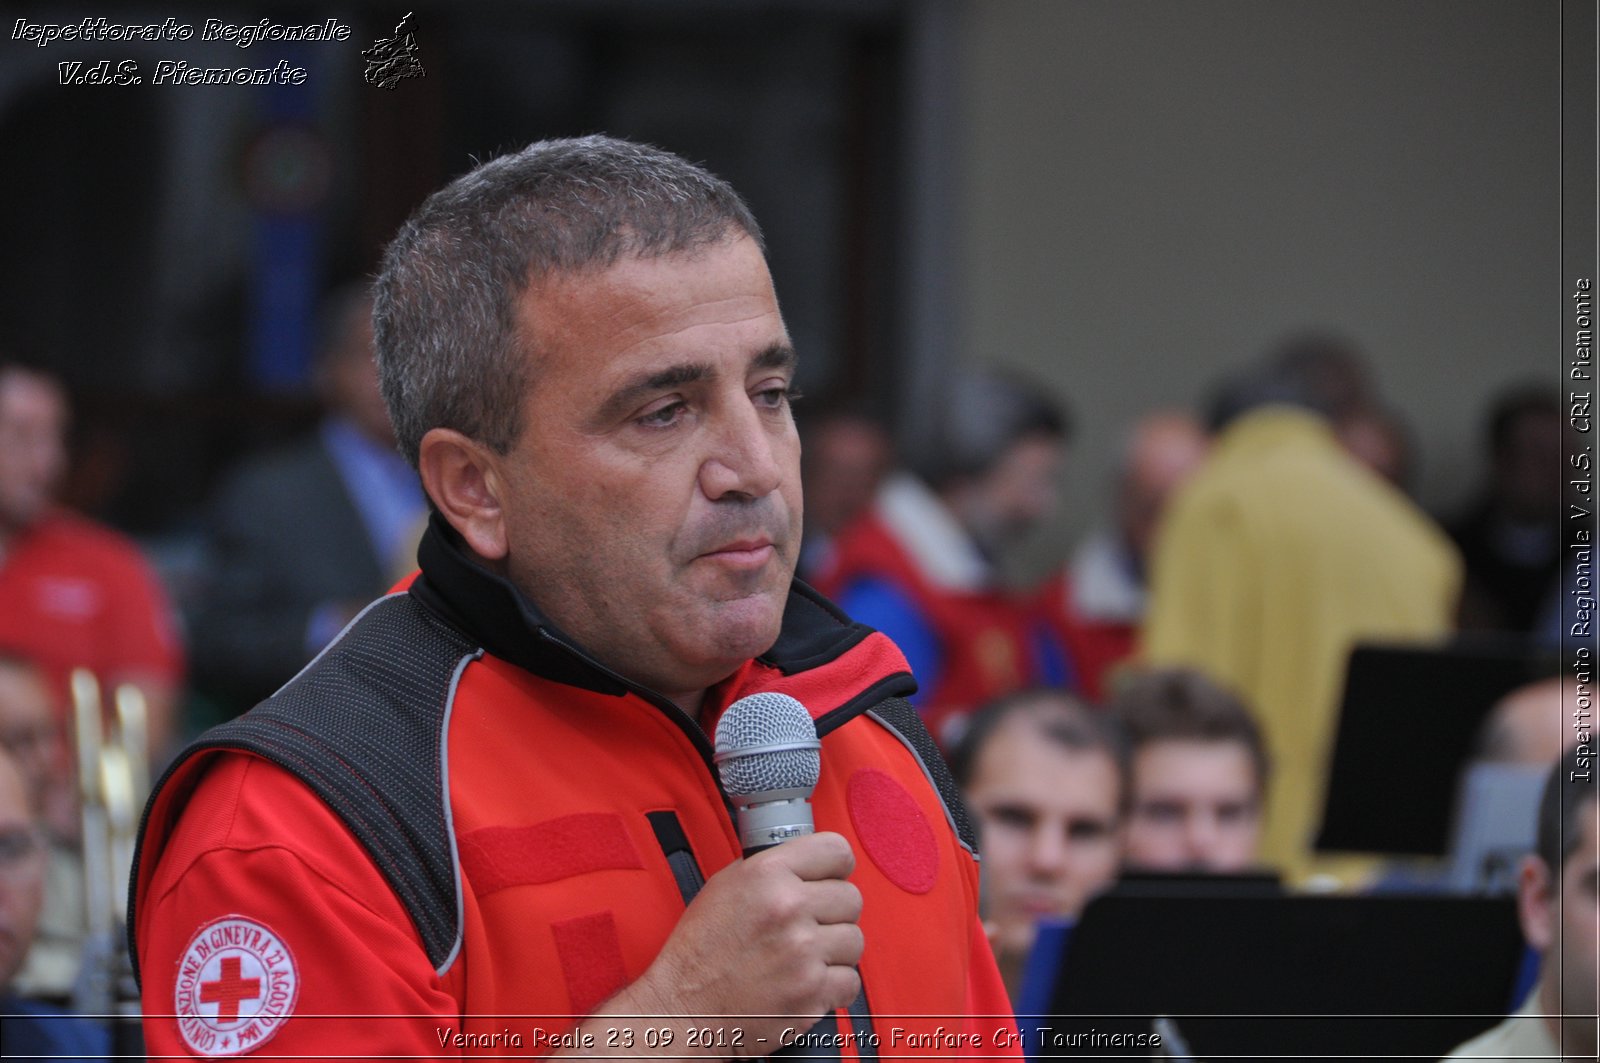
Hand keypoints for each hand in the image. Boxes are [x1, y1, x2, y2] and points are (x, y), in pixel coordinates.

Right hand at [580, 832, 863, 1056]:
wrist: (684, 1009)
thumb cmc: (699, 952)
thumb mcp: (725, 886)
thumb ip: (772, 869)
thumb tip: (808, 863)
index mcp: (767, 874)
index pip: (837, 851)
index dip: (835, 867)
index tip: (830, 878)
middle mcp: (788, 908)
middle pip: (851, 898)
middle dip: (833, 912)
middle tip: (809, 925)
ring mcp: (803, 952)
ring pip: (854, 940)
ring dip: (834, 950)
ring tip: (804, 956)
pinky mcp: (811, 992)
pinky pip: (850, 981)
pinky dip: (833, 986)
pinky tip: (806, 980)